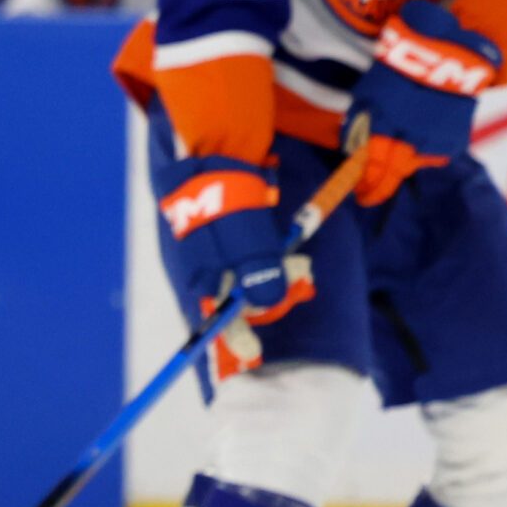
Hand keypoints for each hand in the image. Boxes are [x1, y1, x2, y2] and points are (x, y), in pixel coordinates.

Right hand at [156, 152, 311, 375]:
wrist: (211, 153)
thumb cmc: (227, 205)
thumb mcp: (248, 245)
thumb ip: (260, 277)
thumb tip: (268, 302)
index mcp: (202, 279)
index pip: (215, 319)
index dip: (234, 338)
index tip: (253, 353)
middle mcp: (206, 271)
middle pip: (240, 299)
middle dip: (275, 292)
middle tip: (303, 274)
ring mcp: (216, 253)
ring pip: (252, 277)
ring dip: (281, 273)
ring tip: (301, 260)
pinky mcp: (229, 236)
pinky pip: (253, 259)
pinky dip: (273, 258)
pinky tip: (289, 251)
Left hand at [345, 0, 495, 205]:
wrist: (445, 57)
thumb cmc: (396, 73)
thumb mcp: (367, 95)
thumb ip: (358, 124)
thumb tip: (353, 153)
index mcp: (387, 121)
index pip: (373, 164)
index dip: (365, 184)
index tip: (359, 194)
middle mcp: (413, 133)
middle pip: (394, 173)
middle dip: (379, 187)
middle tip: (368, 195)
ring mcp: (436, 137)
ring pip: (413, 165)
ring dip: (400, 165)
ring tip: (395, 153)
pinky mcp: (454, 139)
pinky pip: (432, 156)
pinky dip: (421, 153)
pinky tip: (418, 138)